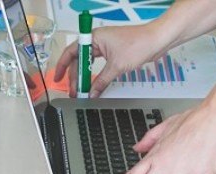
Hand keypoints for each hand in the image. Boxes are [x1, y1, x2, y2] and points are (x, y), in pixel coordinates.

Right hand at [52, 24, 169, 97]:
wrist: (157, 40)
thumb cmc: (139, 44)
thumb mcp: (116, 66)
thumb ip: (101, 81)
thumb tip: (91, 93)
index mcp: (94, 38)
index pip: (72, 52)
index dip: (63, 66)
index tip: (58, 78)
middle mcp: (97, 40)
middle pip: (79, 60)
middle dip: (76, 77)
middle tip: (75, 92)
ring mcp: (104, 46)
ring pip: (88, 63)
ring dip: (85, 77)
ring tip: (82, 90)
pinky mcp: (112, 52)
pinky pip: (98, 65)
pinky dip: (95, 75)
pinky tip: (93, 84)